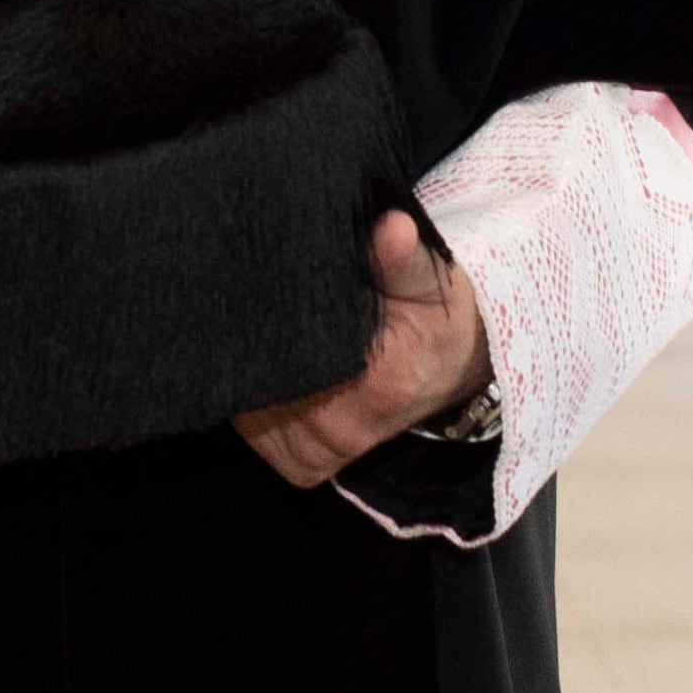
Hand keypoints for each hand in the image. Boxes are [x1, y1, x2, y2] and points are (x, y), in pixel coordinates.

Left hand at [236, 209, 490, 490]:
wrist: (446, 371)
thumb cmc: (434, 319)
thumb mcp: (430, 280)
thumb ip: (403, 256)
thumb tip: (392, 227)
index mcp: (376, 386)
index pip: (296, 350)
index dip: (275, 312)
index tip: (272, 278)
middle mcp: (341, 433)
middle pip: (264, 377)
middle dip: (253, 334)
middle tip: (255, 289)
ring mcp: (315, 455)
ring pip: (250, 401)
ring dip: (246, 361)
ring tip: (261, 319)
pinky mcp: (298, 465)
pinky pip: (250, 425)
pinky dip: (250, 388)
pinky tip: (263, 353)